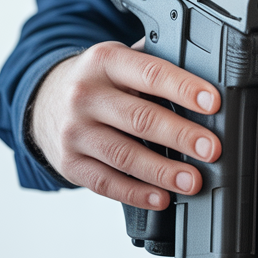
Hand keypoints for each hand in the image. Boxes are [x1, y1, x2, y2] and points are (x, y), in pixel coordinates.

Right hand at [29, 41, 221, 209]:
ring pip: (124, 155)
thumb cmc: (99, 81)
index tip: (212, 103)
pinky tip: (161, 197)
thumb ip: (156, 64)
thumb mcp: (121, 60)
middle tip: (211, 148)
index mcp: (105, 61)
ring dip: (162, 171)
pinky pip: (105, 183)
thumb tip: (207, 76)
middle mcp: (85, 95)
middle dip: (181, 135)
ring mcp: (75, 131)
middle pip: (140, 118)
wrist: (45, 101)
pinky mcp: (69, 163)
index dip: (183, 88)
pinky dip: (136, 193)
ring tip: (192, 180)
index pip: (150, 73)